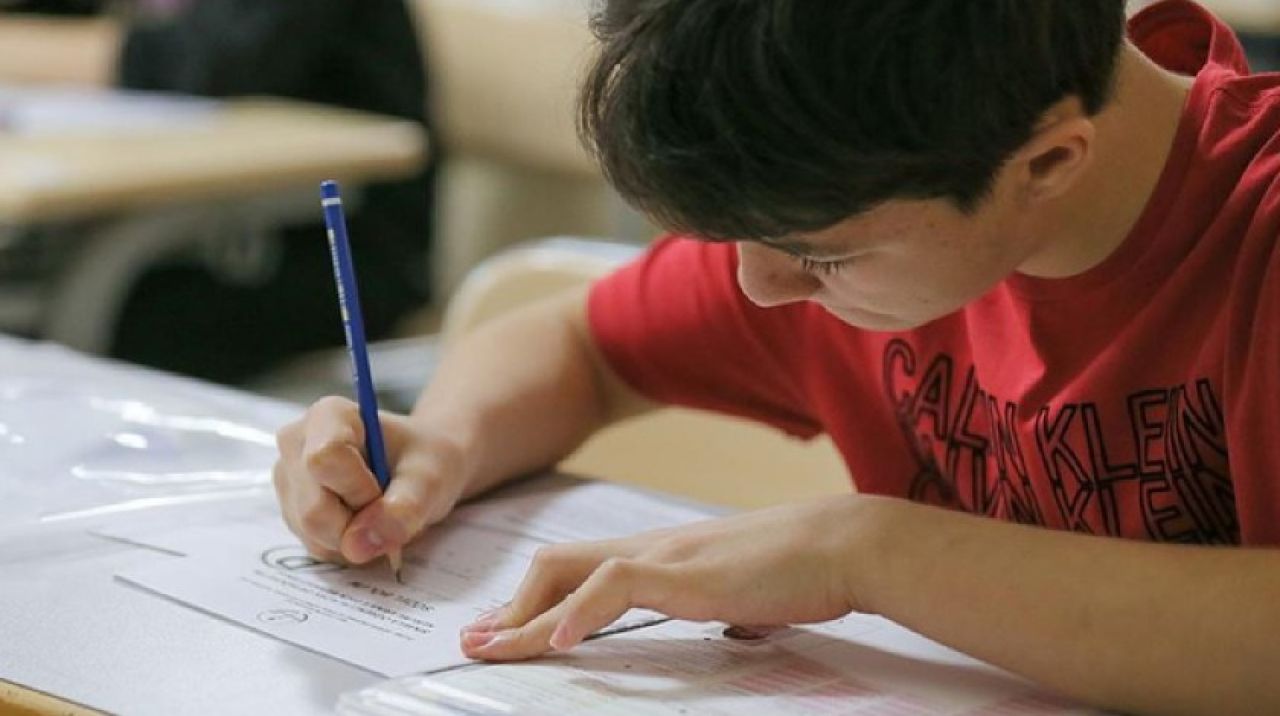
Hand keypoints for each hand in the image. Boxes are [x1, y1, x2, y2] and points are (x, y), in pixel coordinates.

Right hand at [272, 396, 467, 563]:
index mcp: (327, 416)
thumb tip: (357, 546)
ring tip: (380, 512)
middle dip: (359, 524)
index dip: (358, 490)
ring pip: (313, 534)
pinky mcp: (292, 512)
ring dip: (356, 538)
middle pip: (314, 509)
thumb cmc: (425, 461)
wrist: (420, 469)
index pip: (324, 460)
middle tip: (389, 507)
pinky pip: (316, 546)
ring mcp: (289, 481)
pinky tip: (365, 523)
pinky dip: (348, 546)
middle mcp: (296, 445)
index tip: (385, 489)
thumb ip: (402, 509)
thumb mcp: (430, 479)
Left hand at [460, 495, 886, 660]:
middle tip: (475, 642)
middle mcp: (650, 549)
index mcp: (661, 556)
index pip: (579, 568)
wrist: (844, 545)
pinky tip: (560, 640)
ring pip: (570, 572)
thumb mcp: (749, 595)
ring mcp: (664, 557)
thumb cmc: (802, 572)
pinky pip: (616, 585)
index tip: (504, 631)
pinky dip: (581, 613)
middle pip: (556, 563)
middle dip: (511, 607)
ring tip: (493, 649)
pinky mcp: (685, 572)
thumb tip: (737, 628)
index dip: (535, 601)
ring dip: (526, 617)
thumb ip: (729, 607)